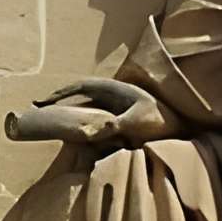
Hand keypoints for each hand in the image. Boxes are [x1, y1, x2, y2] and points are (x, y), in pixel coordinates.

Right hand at [5, 77, 171, 152]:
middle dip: (60, 101)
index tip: (42, 102)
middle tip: (38, 109)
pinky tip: (72, 134)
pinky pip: (94, 120)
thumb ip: (113, 126)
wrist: (183, 130)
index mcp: (115, 89)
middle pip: (80, 96)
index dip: (60, 93)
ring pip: (86, 108)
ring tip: (51, 120)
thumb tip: (89, 132)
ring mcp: (115, 107)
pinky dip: (80, 125)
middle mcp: (113, 96)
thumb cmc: (163, 122)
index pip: (81, 86)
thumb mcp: (137, 122)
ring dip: (69, 112)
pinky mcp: (118, 120)